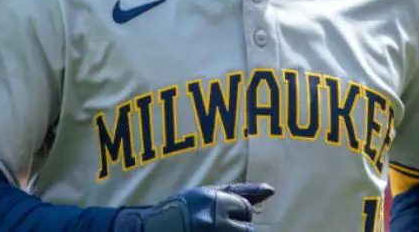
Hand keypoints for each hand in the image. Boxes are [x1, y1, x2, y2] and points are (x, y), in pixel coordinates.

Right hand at [112, 182, 274, 231]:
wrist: (148, 231)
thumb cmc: (178, 210)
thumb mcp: (204, 194)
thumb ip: (238, 192)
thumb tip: (271, 190)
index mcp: (212, 202)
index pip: (245, 208)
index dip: (235, 212)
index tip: (218, 214)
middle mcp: (213, 223)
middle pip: (247, 229)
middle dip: (236, 227)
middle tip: (215, 227)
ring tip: (212, 231)